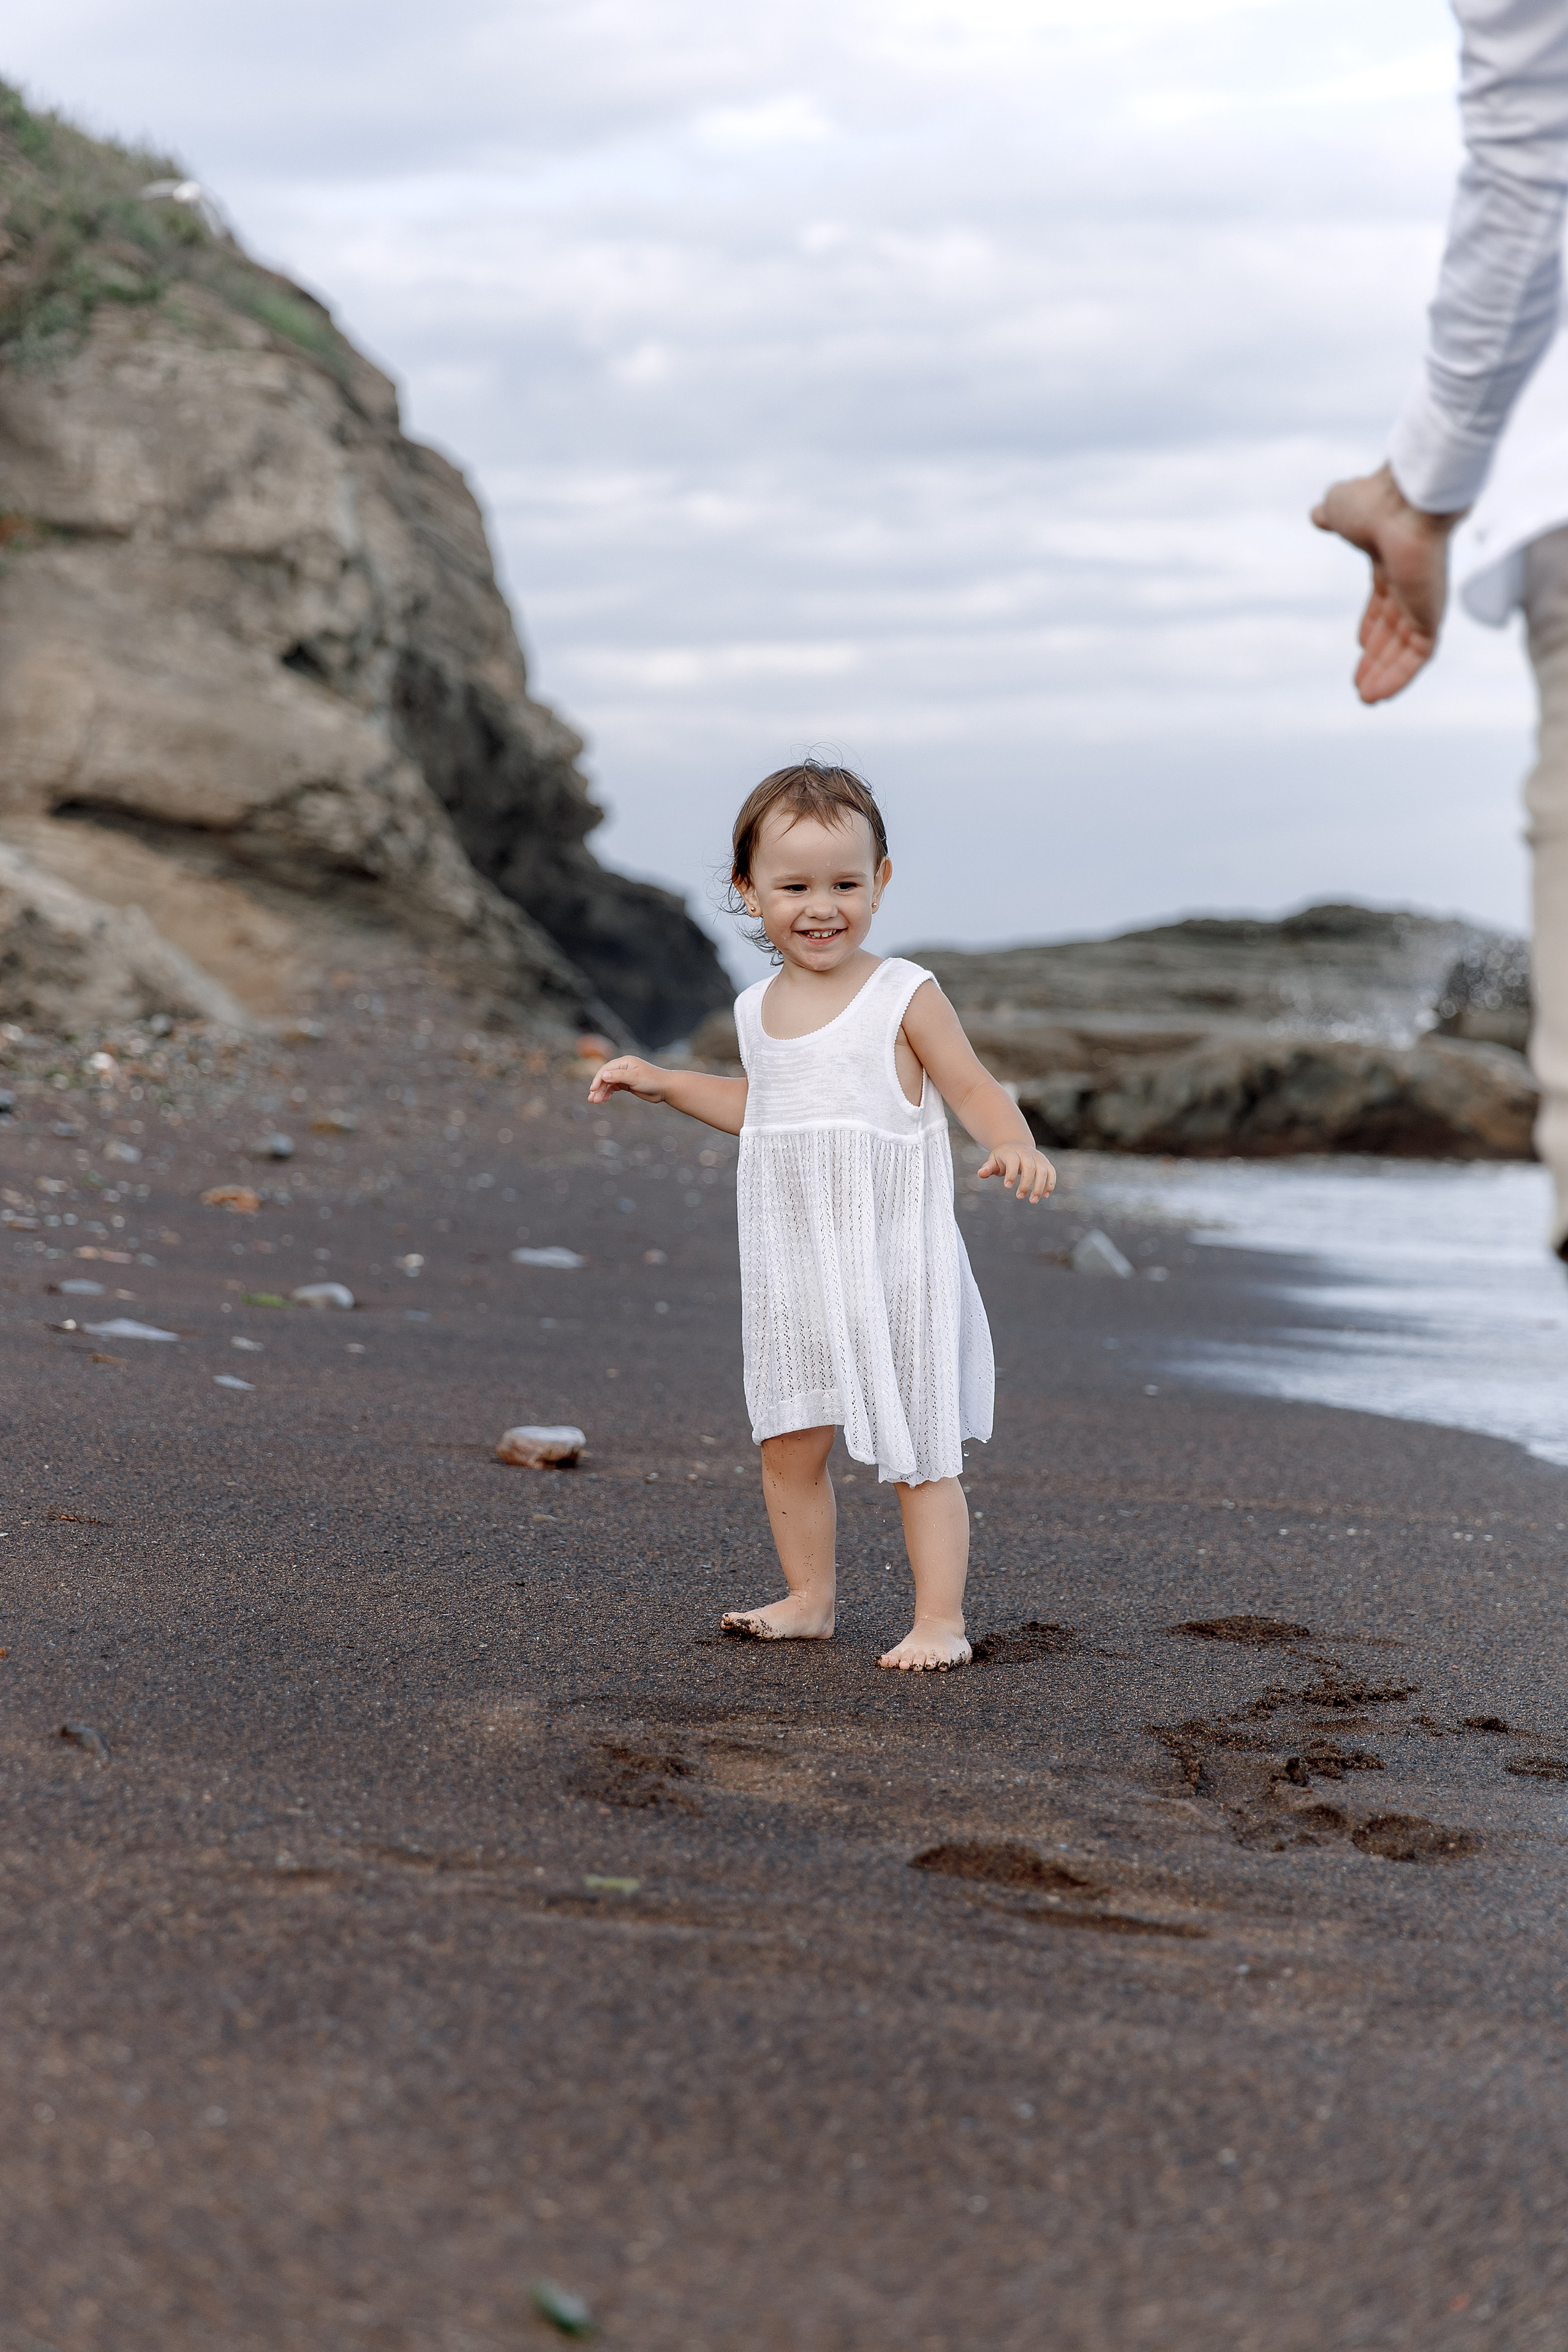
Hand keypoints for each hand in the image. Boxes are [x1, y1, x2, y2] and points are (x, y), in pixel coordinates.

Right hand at [587, 1055, 663, 1104]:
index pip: (606, 1069)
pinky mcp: (628, 1084)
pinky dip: (608, 1093)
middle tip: (592, 1100)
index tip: (593, 1090)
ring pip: (609, 1083)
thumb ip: (618, 1076)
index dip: (598, 1079)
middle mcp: (623, 1067)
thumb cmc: (652, 1080)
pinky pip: (614, 1087)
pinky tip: (605, 1100)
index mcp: (625, 1062)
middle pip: (606, 1077)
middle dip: (598, 1088)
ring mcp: (625, 1076)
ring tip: (596, 1102)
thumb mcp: (634, 1077)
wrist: (665, 1088)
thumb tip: (603, 1076)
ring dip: (601, 1092)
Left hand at [977, 1142, 1055, 1201]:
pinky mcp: (1046, 1163)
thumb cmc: (1003, 1157)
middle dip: (1026, 1183)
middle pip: (1030, 1167)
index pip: (1013, 1161)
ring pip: (1043, 1171)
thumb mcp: (993, 1160)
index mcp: (1012, 1152)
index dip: (1010, 1174)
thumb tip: (981, 1173)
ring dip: (1039, 1187)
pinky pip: (1051, 1173)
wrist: (1016, 1145)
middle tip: (1019, 1197)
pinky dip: (1050, 1184)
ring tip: (1033, 1201)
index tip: (1007, 1187)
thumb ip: (988, 1168)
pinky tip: (1044, 1196)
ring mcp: (1038, 1158)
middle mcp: (1027, 1153)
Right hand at [1311, 463, 1464, 704]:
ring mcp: (1424, 600)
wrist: (1405, 500)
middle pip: (1395, 629)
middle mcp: (1412, 583)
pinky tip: (1379, 696)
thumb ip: (1331, 515)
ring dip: (1386, 675)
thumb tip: (1318, 514)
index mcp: (1392, 560)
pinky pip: (1419, 655)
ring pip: (1407, 648)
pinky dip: (1400, 677)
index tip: (1360, 645)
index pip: (1385, 600)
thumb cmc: (1375, 500)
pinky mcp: (1432, 615)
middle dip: (1378, 658)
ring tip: (1367, 700)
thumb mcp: (1339, 509)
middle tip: (1361, 684)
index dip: (1372, 625)